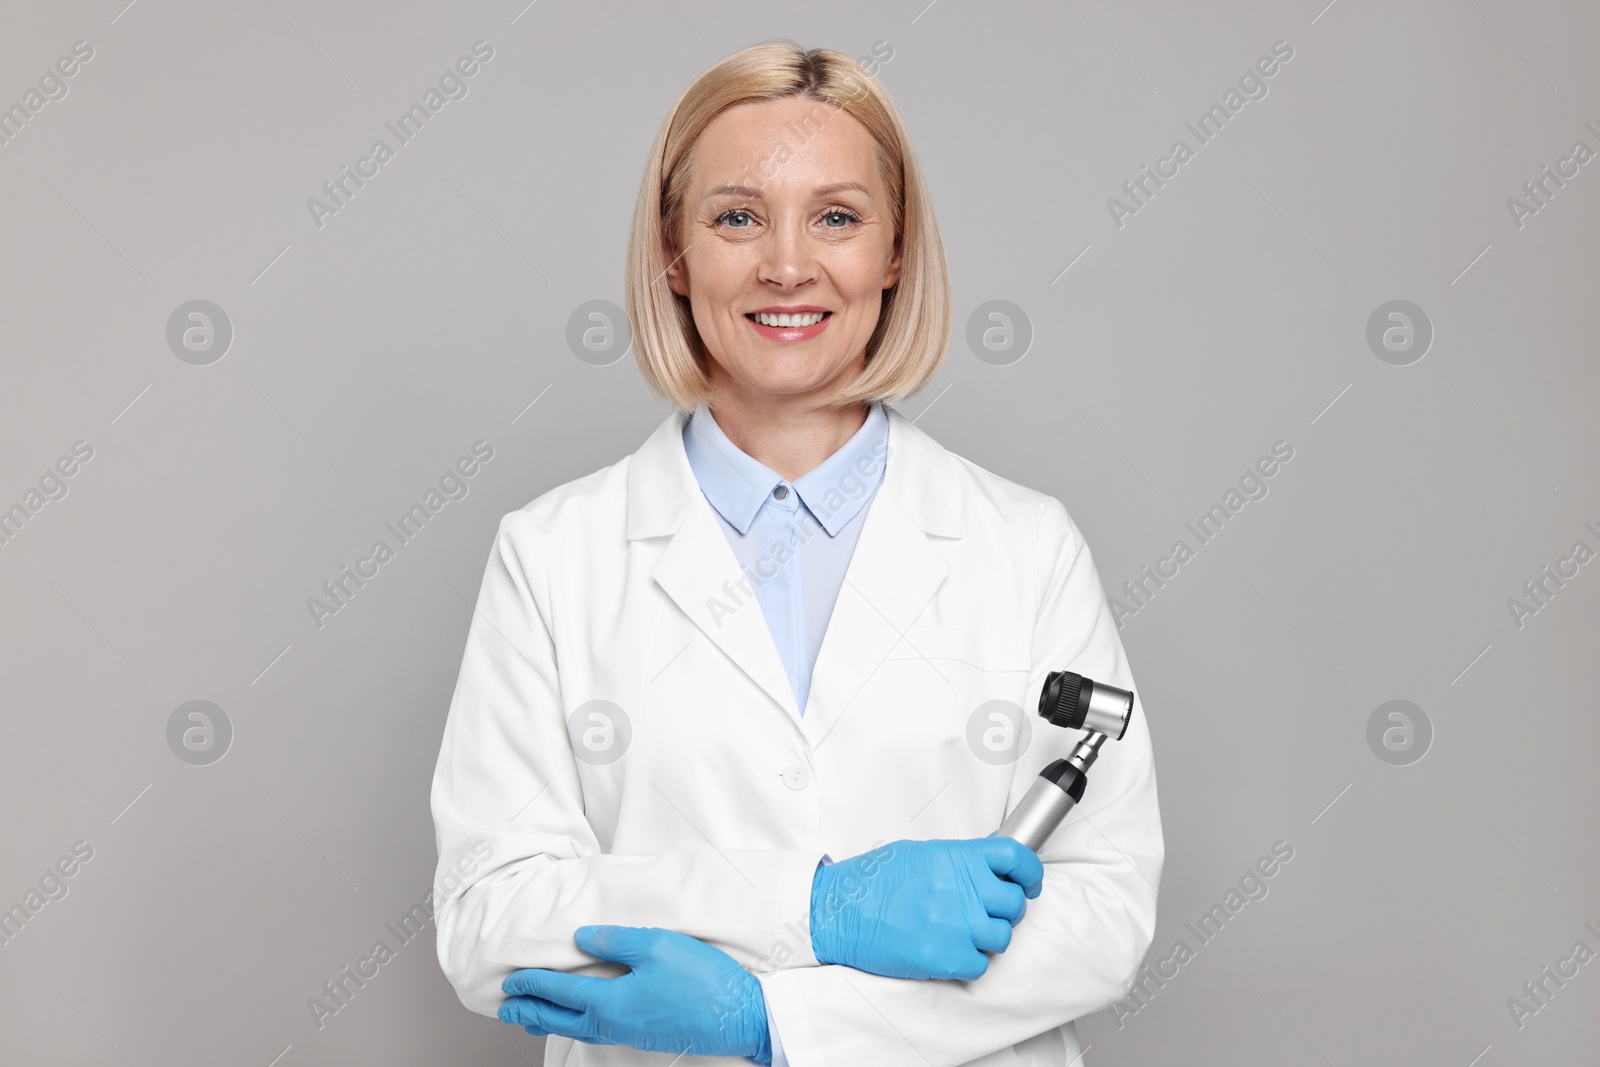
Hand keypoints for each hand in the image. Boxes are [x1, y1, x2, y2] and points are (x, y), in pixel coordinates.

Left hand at [499, 925, 770, 1062]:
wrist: (739, 1016)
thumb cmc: (701, 979)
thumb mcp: (658, 945)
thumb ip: (616, 940)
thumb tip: (582, 937)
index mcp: (609, 1002)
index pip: (559, 993)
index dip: (532, 985)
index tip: (510, 981)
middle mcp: (613, 1023)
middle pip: (560, 1019)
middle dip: (530, 1012)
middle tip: (505, 1009)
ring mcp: (629, 1033)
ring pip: (577, 1029)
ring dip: (549, 1022)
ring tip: (532, 1018)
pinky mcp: (645, 1035)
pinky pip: (596, 1032)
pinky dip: (575, 1026)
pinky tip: (581, 1021)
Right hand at [810, 837, 1043, 980]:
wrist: (841, 910)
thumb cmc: (874, 881)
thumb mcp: (922, 854)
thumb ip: (960, 861)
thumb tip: (989, 868)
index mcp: (958, 858)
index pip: (1017, 858)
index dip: (1031, 872)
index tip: (1029, 883)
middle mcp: (963, 890)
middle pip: (1014, 904)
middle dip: (1005, 910)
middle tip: (986, 912)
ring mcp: (957, 925)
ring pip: (1002, 937)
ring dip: (987, 938)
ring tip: (961, 932)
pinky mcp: (945, 957)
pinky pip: (980, 965)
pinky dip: (969, 962)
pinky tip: (948, 950)